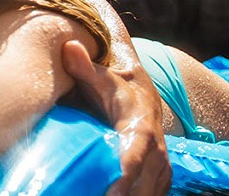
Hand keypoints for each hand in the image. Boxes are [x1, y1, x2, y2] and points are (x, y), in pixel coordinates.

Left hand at [62, 40, 170, 195]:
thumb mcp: (101, 75)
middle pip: (142, 185)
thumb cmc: (114, 85)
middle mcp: (156, 152)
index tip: (111, 192)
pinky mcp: (158, 177)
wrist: (142, 92)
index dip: (124, 175)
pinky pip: (148, 195)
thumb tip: (69, 47)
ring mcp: (159, 167)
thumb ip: (83, 65)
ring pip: (147, 194)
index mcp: (140, 128)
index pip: (135, 156)